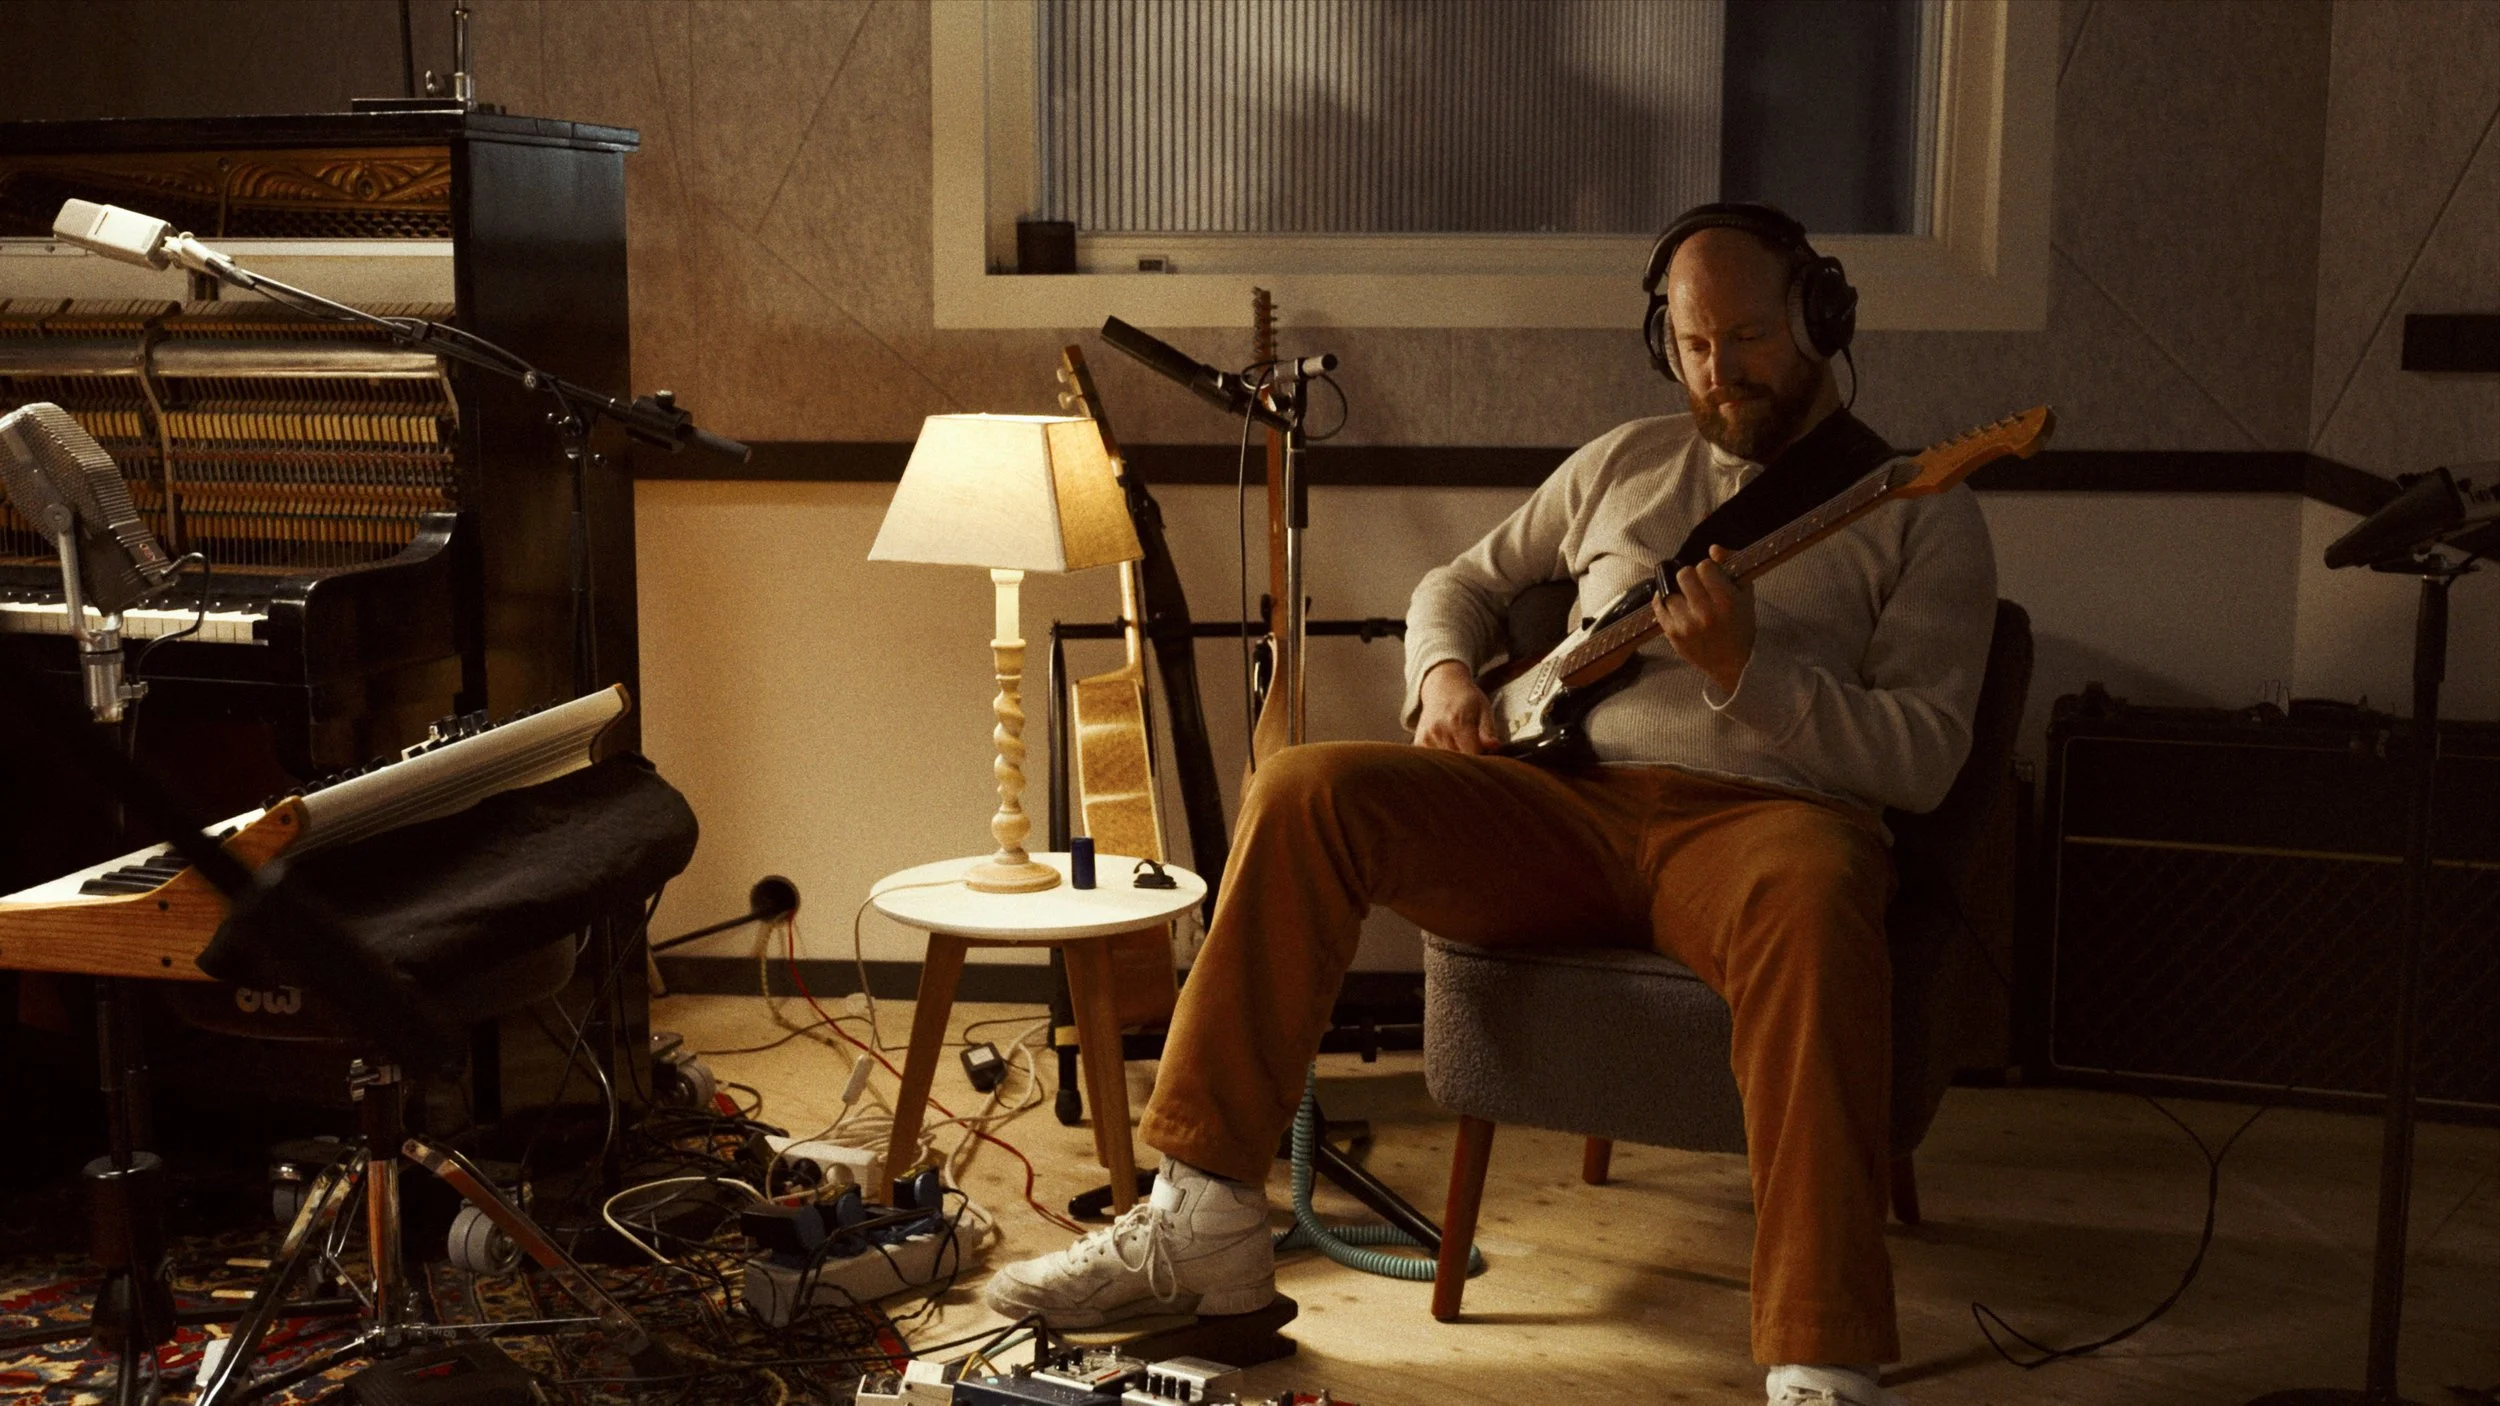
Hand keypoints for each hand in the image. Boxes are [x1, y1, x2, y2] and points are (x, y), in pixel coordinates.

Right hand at [1414, 659, 1501, 753]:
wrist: (1442, 687)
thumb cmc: (1468, 699)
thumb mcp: (1484, 709)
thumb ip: (1488, 729)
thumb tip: (1495, 746)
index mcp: (1458, 723)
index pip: (1473, 754)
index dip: (1482, 758)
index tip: (1487, 753)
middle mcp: (1440, 731)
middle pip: (1459, 761)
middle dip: (1469, 761)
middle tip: (1475, 749)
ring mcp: (1427, 737)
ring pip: (1446, 762)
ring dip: (1455, 761)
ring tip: (1462, 745)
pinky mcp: (1419, 741)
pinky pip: (1434, 760)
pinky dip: (1442, 758)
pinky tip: (1449, 746)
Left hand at [1652, 545, 1754, 694]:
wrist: (1732, 664)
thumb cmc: (1740, 626)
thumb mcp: (1745, 595)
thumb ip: (1731, 566)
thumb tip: (1713, 548)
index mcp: (1726, 601)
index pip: (1704, 566)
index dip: (1707, 568)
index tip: (1711, 577)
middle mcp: (1705, 613)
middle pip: (1683, 575)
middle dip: (1690, 577)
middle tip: (1697, 586)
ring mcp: (1686, 625)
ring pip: (1669, 591)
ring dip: (1678, 592)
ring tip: (1688, 601)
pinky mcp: (1672, 634)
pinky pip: (1658, 607)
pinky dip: (1663, 601)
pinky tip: (1673, 603)